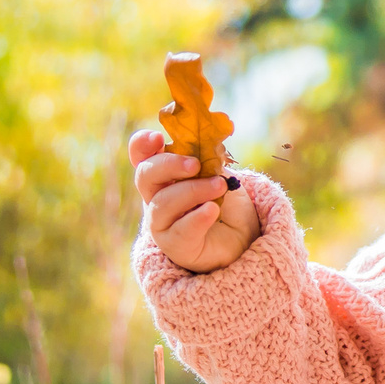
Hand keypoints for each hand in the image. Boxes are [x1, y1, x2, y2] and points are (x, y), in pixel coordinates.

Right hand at [130, 127, 261, 273]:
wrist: (242, 237)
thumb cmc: (226, 202)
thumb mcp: (219, 174)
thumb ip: (208, 159)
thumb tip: (207, 140)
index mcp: (163, 175)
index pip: (142, 156)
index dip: (142, 145)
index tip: (158, 138)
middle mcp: (156, 197)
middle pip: (145, 176)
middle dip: (169, 165)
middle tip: (195, 164)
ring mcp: (162, 223)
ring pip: (163, 203)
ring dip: (193, 191)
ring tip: (220, 186)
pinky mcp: (176, 246)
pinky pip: (180, 231)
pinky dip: (197, 218)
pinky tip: (212, 210)